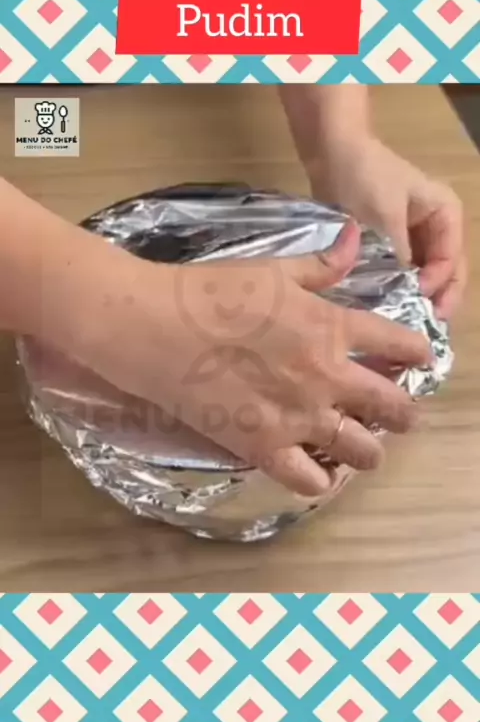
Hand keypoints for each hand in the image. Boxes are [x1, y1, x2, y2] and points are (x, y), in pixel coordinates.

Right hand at [78, 221, 431, 496]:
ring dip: (369, 449)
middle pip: (394, 408)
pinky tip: (317, 468)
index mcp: (332, 327)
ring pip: (363, 452)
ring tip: (358, 444)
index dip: (418, 353)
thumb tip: (352, 239)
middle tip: (396, 412)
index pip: (402, 344)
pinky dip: (320, 480)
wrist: (153, 325)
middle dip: (404, 412)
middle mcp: (327, 377)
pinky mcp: (263, 448)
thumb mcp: (272, 270)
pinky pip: (311, 482)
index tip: (416, 359)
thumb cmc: (210, 290)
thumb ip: (321, 265)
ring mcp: (297, 418)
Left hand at [313, 137, 466, 319]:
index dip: (437, 286)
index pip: (451, 262)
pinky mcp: (391, 243)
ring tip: (401, 325)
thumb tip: (403, 297)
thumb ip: (397, 258)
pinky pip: (400, 272)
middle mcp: (437, 227)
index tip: (415, 302)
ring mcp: (415, 236)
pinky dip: (395, 289)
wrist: (332, 151)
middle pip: (444, 274)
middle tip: (417, 331)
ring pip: (422, 276)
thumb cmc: (364, 179)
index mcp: (446, 214)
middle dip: (433, 301)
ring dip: (413, 298)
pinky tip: (384, 309)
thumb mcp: (383, 220)